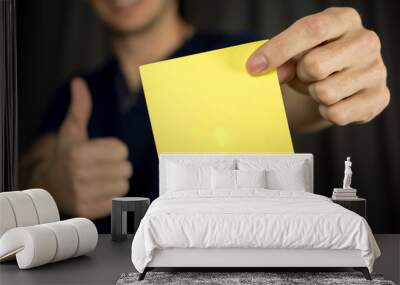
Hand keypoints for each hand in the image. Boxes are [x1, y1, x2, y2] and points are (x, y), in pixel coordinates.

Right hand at [47, 77, 131, 218]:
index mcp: (79, 153)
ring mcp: (84, 195)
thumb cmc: (66, 154)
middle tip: (101, 166)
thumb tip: (79, 83)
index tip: (101, 152)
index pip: (123, 150)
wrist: (51, 185)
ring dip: (116, 181)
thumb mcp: (72, 130)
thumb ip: (80, 107)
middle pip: (126, 168)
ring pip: (124, 185)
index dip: (115, 150)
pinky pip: (118, 200)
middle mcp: (80, 175)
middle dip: (117, 165)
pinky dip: (112, 196)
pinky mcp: (89, 210)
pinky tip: (98, 191)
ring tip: (100, 178)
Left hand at [247, 7, 389, 125]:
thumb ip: (280, 58)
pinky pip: (337, 114)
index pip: (311, 30)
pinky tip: (333, 102)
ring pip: (325, 93)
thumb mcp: (295, 53)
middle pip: (315, 65)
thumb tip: (272, 73)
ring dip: (314, 95)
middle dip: (301, 75)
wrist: (341, 83)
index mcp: (344, 20)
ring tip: (321, 87)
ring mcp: (376, 70)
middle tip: (306, 75)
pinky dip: (326, 112)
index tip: (254, 67)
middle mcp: (366, 41)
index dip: (278, 50)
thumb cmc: (314, 60)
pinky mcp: (379, 97)